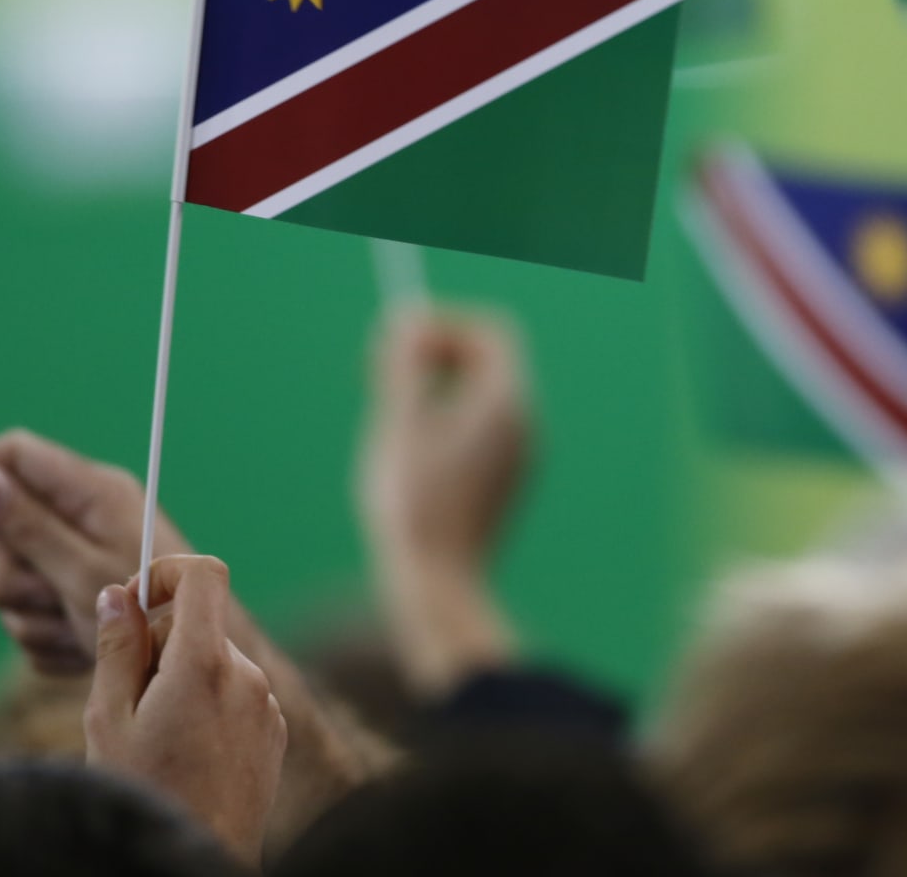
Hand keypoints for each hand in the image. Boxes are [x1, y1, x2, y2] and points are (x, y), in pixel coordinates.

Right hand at [0, 429, 191, 673]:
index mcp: (91, 493)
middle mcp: (83, 518)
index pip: (14, 455)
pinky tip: (81, 652)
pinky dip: (48, 641)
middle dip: (8, 576)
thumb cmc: (154, 618)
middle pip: (0, 530)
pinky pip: (30, 617)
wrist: (189, 679)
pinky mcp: (74, 599)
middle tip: (47, 600)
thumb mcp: (83, 573)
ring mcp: (77, 559)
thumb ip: (31, 526)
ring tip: (76, 632)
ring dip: (33, 618)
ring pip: (11, 583)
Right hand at [86, 557, 285, 864]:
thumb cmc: (147, 791)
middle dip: (162, 643)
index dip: (167, 573)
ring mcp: (266, 703)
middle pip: (200, 623)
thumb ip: (116, 648)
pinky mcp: (274, 728)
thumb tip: (118, 593)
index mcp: (203, 663)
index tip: (138, 602)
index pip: (204, 574)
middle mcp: (245, 675)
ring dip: (184, 677)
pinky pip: (236, 692)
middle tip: (132, 697)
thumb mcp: (109, 718)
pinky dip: (210, 703)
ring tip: (159, 734)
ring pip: (215, 660)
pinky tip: (189, 750)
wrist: (199, 855)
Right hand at [358, 307, 531, 573]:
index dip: (445, 324)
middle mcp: (524, 423)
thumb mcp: (398, 423)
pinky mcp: (505, 481)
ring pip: (481, 395)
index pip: (491, 332)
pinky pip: (480, 428)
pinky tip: (408, 453)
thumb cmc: (414, 503)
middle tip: (381, 365)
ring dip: (436, 385)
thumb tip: (406, 320)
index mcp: (506, 402)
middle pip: (488, 360)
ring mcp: (519, 455)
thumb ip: (404, 366)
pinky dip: (445, 418)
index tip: (398, 336)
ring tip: (388, 413)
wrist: (438, 585)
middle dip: (437, 352)